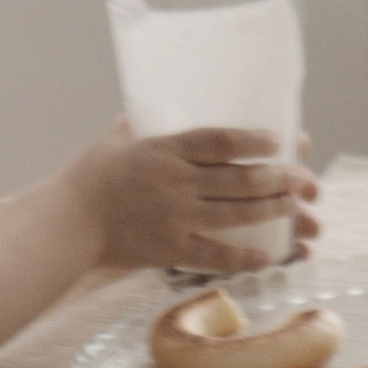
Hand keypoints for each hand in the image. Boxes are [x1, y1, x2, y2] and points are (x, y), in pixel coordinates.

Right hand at [74, 127, 321, 275]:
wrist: (65, 224)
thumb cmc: (85, 177)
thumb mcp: (113, 140)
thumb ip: (137, 125)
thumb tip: (149, 109)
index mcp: (163, 150)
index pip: (220, 141)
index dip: (254, 140)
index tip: (278, 140)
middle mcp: (175, 182)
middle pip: (239, 178)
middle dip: (278, 178)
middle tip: (302, 177)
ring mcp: (175, 217)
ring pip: (236, 213)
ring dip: (270, 210)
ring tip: (294, 207)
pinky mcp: (170, 249)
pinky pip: (215, 255)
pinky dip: (243, 258)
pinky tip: (266, 257)